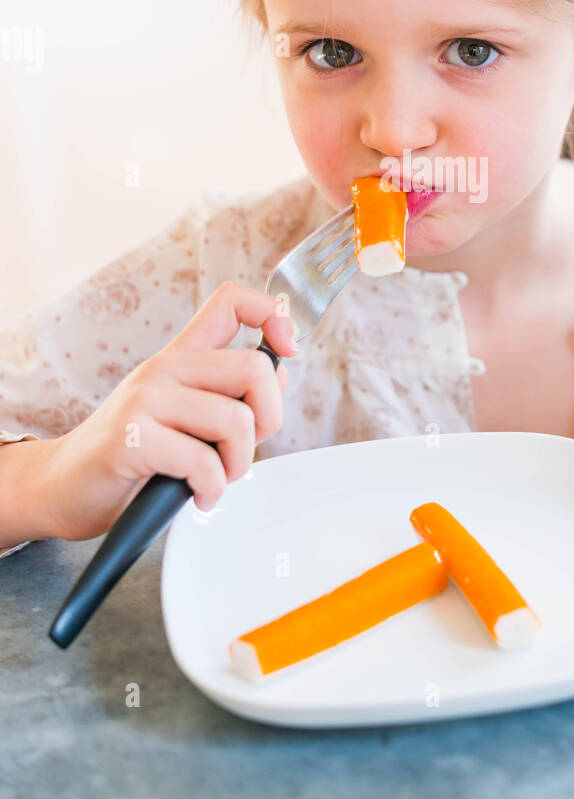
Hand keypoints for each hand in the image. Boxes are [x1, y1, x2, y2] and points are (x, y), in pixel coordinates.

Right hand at [42, 282, 297, 541]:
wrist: (62, 487)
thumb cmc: (130, 458)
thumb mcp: (184, 416)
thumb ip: (227, 393)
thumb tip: (280, 372)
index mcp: (181, 357)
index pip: (232, 301)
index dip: (272, 315)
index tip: (286, 349)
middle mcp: (164, 368)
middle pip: (254, 367)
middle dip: (268, 420)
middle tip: (242, 451)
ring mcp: (145, 399)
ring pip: (237, 419)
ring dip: (238, 465)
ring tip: (215, 480)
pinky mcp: (132, 437)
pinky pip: (203, 461)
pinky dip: (212, 490)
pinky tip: (198, 497)